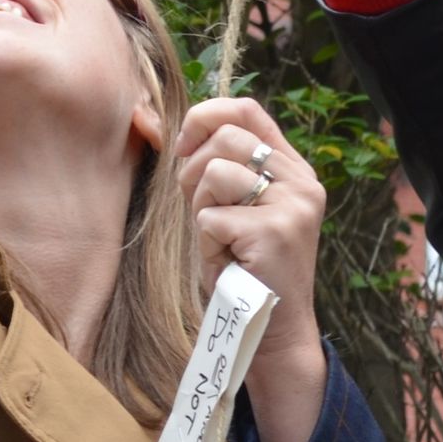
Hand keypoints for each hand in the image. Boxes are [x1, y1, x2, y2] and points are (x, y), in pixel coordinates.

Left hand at [176, 97, 330, 441]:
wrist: (272, 331)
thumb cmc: (242, 268)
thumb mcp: (224, 206)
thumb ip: (201, 163)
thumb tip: (141, 117)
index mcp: (293, 169)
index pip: (247, 109)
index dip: (206, 116)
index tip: (183, 149)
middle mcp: (301, 180)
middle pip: (225, 136)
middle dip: (193, 170)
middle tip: (199, 209)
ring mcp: (293, 205)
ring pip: (215, 172)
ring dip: (201, 209)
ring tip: (219, 240)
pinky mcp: (275, 232)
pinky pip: (210, 217)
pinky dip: (206, 243)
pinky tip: (226, 262)